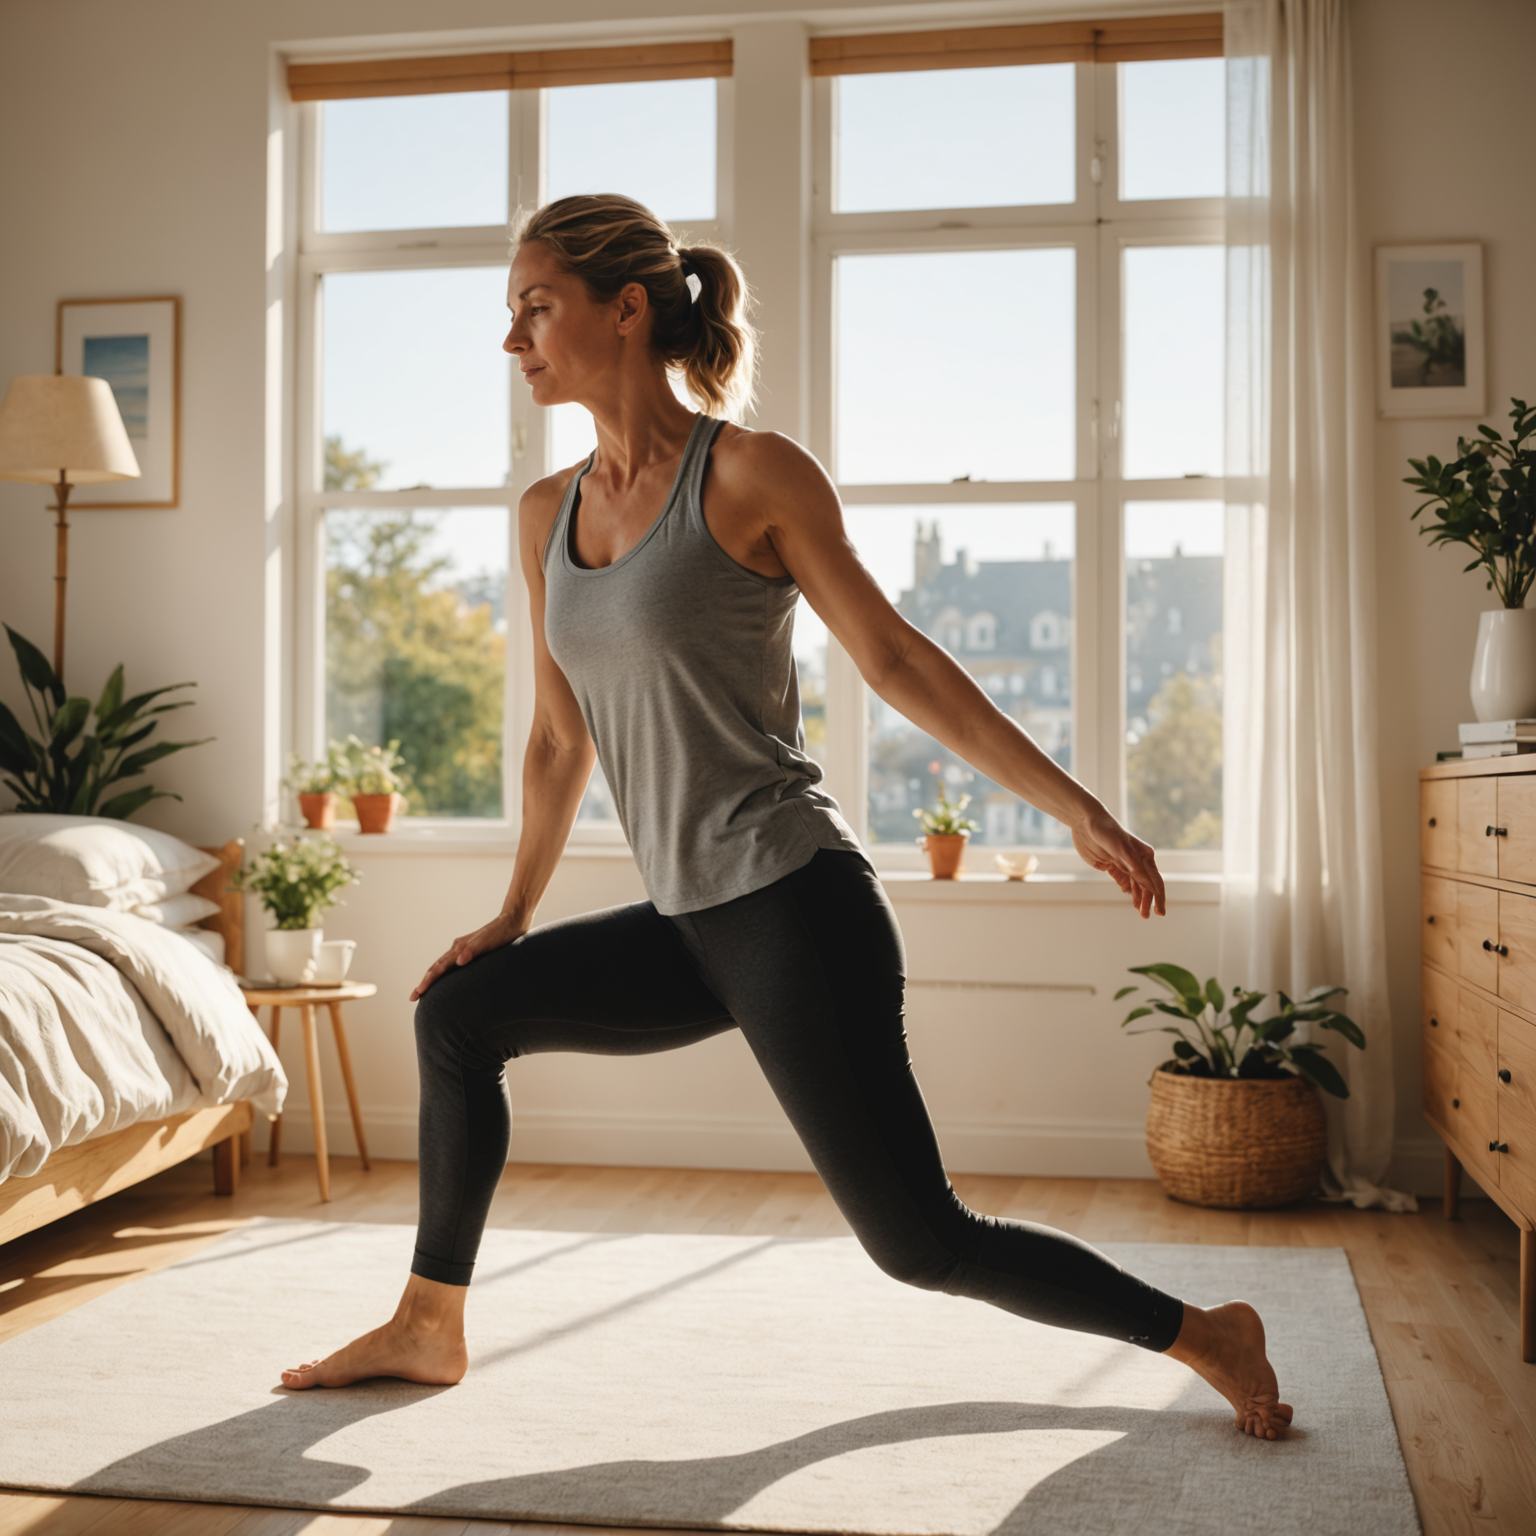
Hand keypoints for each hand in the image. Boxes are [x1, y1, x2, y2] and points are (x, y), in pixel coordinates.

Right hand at [410, 913, 524, 999]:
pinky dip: (443, 973)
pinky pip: (451, 964)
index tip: (418, 992)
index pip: (438, 968)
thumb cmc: (501, 933)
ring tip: (423, 990)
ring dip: (431, 978)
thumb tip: (459, 961)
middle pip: (436, 967)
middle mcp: (458, 948)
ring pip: (442, 966)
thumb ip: (473, 951)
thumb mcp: (487, 942)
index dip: (427, 981)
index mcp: (459, 948)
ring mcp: (463, 949)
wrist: (512, 921)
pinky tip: (445, 979)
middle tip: (413, 997)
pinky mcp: (469, 951)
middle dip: (424, 982)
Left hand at [1071, 808, 1165, 918]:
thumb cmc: (1106, 831)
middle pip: (1147, 885)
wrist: (1086, 821)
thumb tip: (1146, 883)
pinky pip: (1124, 880)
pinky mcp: (1113, 865)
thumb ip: (1133, 865)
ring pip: (1136, 885)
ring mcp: (1125, 863)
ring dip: (1139, 898)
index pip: (1154, 880)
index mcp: (1144, 855)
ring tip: (1142, 913)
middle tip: (1147, 916)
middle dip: (1149, 901)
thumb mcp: (1119, 848)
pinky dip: (1128, 889)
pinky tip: (1129, 896)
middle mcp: (1137, 860)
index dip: (1158, 897)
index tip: (1159, 912)